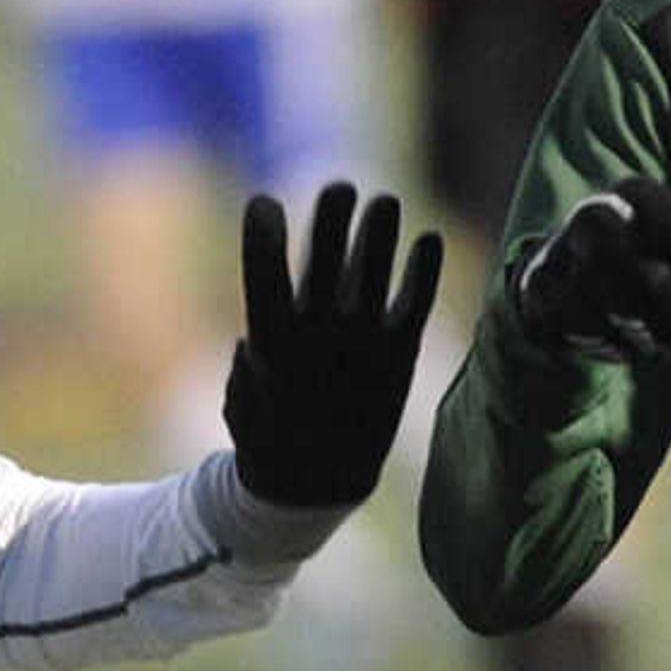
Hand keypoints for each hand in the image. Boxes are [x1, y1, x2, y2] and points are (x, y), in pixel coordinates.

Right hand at [222, 180, 444, 509]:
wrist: (314, 485)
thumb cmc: (268, 431)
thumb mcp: (242, 388)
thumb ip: (256, 346)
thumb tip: (272, 318)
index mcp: (271, 344)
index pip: (265, 278)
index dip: (263, 237)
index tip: (263, 202)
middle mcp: (318, 340)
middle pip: (326, 263)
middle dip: (331, 221)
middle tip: (340, 185)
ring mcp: (360, 347)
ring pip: (373, 275)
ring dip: (380, 234)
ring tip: (386, 202)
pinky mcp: (397, 358)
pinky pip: (414, 305)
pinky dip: (423, 273)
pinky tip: (428, 241)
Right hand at [510, 177, 670, 362]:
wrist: (562, 270)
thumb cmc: (638, 253)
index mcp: (633, 192)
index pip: (667, 214)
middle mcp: (593, 213)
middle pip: (631, 258)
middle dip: (665, 305)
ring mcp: (560, 249)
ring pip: (606, 297)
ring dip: (640, 329)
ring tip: (663, 345)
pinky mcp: (538, 287)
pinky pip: (577, 320)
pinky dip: (607, 340)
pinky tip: (628, 348)